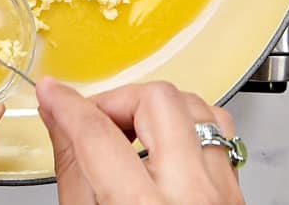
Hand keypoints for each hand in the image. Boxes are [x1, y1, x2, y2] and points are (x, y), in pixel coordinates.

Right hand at [37, 78, 243, 204]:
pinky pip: (219, 132)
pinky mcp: (236, 194)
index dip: (67, 104)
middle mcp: (191, 198)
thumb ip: (73, 167)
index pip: (97, 135)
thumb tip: (58, 120)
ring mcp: (222, 195)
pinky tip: (166, 141)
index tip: (52, 93)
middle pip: (156, 103)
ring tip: (130, 131)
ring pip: (196, 106)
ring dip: (156, 109)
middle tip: (94, 120)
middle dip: (117, 102)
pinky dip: (189, 124)